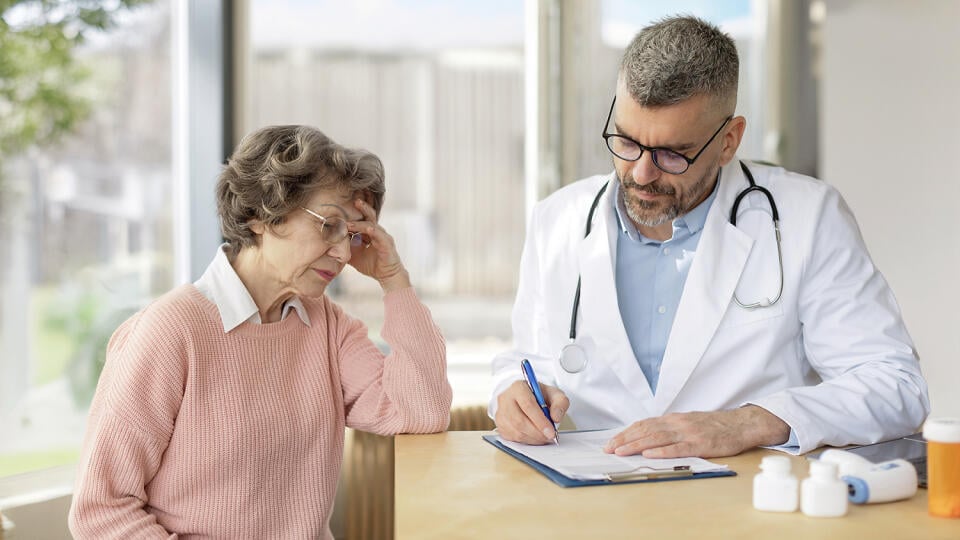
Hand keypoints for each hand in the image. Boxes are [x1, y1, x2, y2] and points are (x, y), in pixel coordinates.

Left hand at [345, 199, 410, 291]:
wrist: (387, 276)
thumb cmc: (372, 264)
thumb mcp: (353, 255)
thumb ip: (344, 248)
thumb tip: (328, 245)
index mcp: (369, 232)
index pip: (361, 218)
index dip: (352, 213)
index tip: (340, 209)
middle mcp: (377, 231)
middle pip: (369, 215)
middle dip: (362, 207)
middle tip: (353, 200)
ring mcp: (383, 236)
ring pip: (372, 225)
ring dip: (360, 223)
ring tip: (349, 223)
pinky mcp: (387, 244)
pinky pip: (380, 235)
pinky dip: (373, 231)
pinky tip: (368, 229)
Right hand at [494, 380, 568, 444]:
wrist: (527, 397)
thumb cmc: (540, 396)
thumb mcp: (554, 394)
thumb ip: (560, 403)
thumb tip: (556, 418)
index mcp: (518, 387)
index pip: (528, 405)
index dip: (540, 421)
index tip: (551, 431)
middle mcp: (505, 399)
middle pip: (519, 420)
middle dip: (537, 432)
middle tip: (550, 437)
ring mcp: (500, 413)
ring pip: (516, 431)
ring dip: (533, 438)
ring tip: (544, 436)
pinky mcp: (499, 425)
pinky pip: (512, 438)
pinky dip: (527, 441)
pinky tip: (535, 437)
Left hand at [602, 405, 790, 457]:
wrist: (741, 424)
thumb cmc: (714, 426)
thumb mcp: (688, 423)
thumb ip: (670, 429)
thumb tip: (647, 438)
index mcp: (673, 419)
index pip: (643, 424)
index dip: (626, 433)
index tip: (611, 442)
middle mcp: (678, 423)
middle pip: (646, 430)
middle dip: (625, 440)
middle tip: (609, 449)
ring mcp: (689, 433)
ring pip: (658, 438)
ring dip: (637, 445)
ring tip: (622, 452)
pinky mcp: (701, 444)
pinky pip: (679, 448)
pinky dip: (663, 451)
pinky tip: (650, 455)